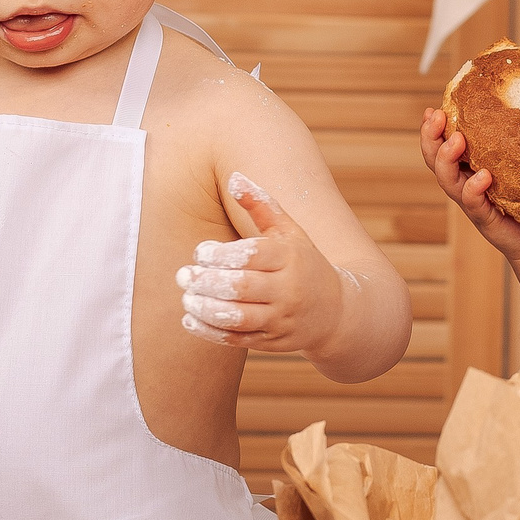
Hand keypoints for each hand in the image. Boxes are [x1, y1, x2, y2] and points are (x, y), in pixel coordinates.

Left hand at [175, 174, 350, 354]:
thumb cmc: (303, 263)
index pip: (252, 255)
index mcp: (290, 257)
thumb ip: (262, 204)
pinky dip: (211, 332)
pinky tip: (191, 319)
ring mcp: (281, 318)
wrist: (336, 312)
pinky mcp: (273, 342)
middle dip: (207, 282)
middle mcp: (288, 289)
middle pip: (241, 287)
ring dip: (206, 308)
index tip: (200, 252)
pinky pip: (238, 340)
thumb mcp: (290, 231)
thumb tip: (235, 177)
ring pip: (238, 317)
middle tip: (183, 275)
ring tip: (187, 298)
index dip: (220, 254)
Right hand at [418, 109, 519, 267]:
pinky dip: (473, 188)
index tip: (432, 109)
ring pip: (448, 180)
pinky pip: (473, 203)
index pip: (441, 146)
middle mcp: (466, 184)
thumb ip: (519, 140)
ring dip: (446, 158)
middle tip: (436, 117)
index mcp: (470, 168)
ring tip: (456, 140)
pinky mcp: (487, 219)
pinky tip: (483, 176)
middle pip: (434, 160)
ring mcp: (474, 202)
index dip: (431, 129)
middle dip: (430, 137)